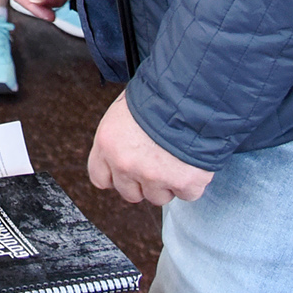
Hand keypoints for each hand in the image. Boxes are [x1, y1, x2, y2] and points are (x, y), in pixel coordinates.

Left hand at [87, 94, 212, 204]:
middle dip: (143, 182)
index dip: (116, 176)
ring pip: (158, 197)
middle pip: (130, 193)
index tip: (126, 171)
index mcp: (107, 144)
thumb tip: (121, 149)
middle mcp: (126, 164)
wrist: (190, 95)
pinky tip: (192, 163)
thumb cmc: (158, 96)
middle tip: (156, 162)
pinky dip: (191, 182)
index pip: (100, 178)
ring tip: (175, 159)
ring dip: (167, 183)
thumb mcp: (124, 110)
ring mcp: (154, 176)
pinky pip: (186, 194)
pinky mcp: (182, 183)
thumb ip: (118, 137)